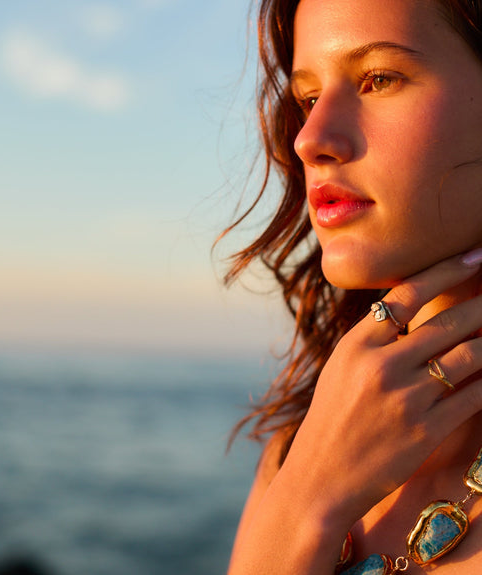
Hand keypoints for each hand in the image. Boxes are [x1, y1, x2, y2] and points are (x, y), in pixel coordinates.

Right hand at [284, 250, 481, 525]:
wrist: (322, 475)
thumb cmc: (331, 418)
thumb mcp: (340, 368)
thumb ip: (372, 339)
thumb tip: (409, 311)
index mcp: (355, 345)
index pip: (406, 295)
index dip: (445, 270)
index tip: (473, 255)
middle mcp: (381, 365)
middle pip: (447, 322)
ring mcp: (406, 397)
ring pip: (469, 356)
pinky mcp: (427, 429)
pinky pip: (476, 395)